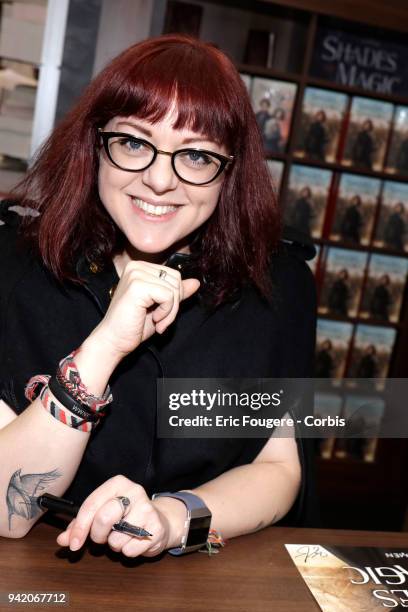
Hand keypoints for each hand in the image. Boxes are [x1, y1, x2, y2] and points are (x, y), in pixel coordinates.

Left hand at [56, 476, 185, 557]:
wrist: (159, 521)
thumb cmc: (126, 516)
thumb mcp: (102, 513)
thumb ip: (81, 525)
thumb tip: (63, 539)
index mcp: (118, 483)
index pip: (92, 504)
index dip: (80, 526)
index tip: (73, 543)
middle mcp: (134, 491)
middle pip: (104, 518)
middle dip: (97, 535)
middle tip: (101, 538)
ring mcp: (147, 509)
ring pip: (116, 538)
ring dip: (114, 545)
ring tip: (122, 536)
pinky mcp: (156, 528)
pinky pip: (130, 550)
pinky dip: (127, 551)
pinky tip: (134, 541)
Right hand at [90, 261, 199, 358]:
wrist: (114, 341)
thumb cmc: (134, 326)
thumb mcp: (161, 307)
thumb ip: (176, 293)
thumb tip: (196, 282)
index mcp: (140, 268)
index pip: (175, 275)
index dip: (175, 298)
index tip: (163, 314)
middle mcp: (136, 267)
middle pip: (176, 280)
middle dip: (174, 305)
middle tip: (161, 321)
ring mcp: (136, 274)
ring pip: (174, 289)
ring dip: (170, 311)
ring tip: (158, 322)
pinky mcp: (137, 286)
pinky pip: (168, 296)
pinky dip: (166, 313)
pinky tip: (154, 320)